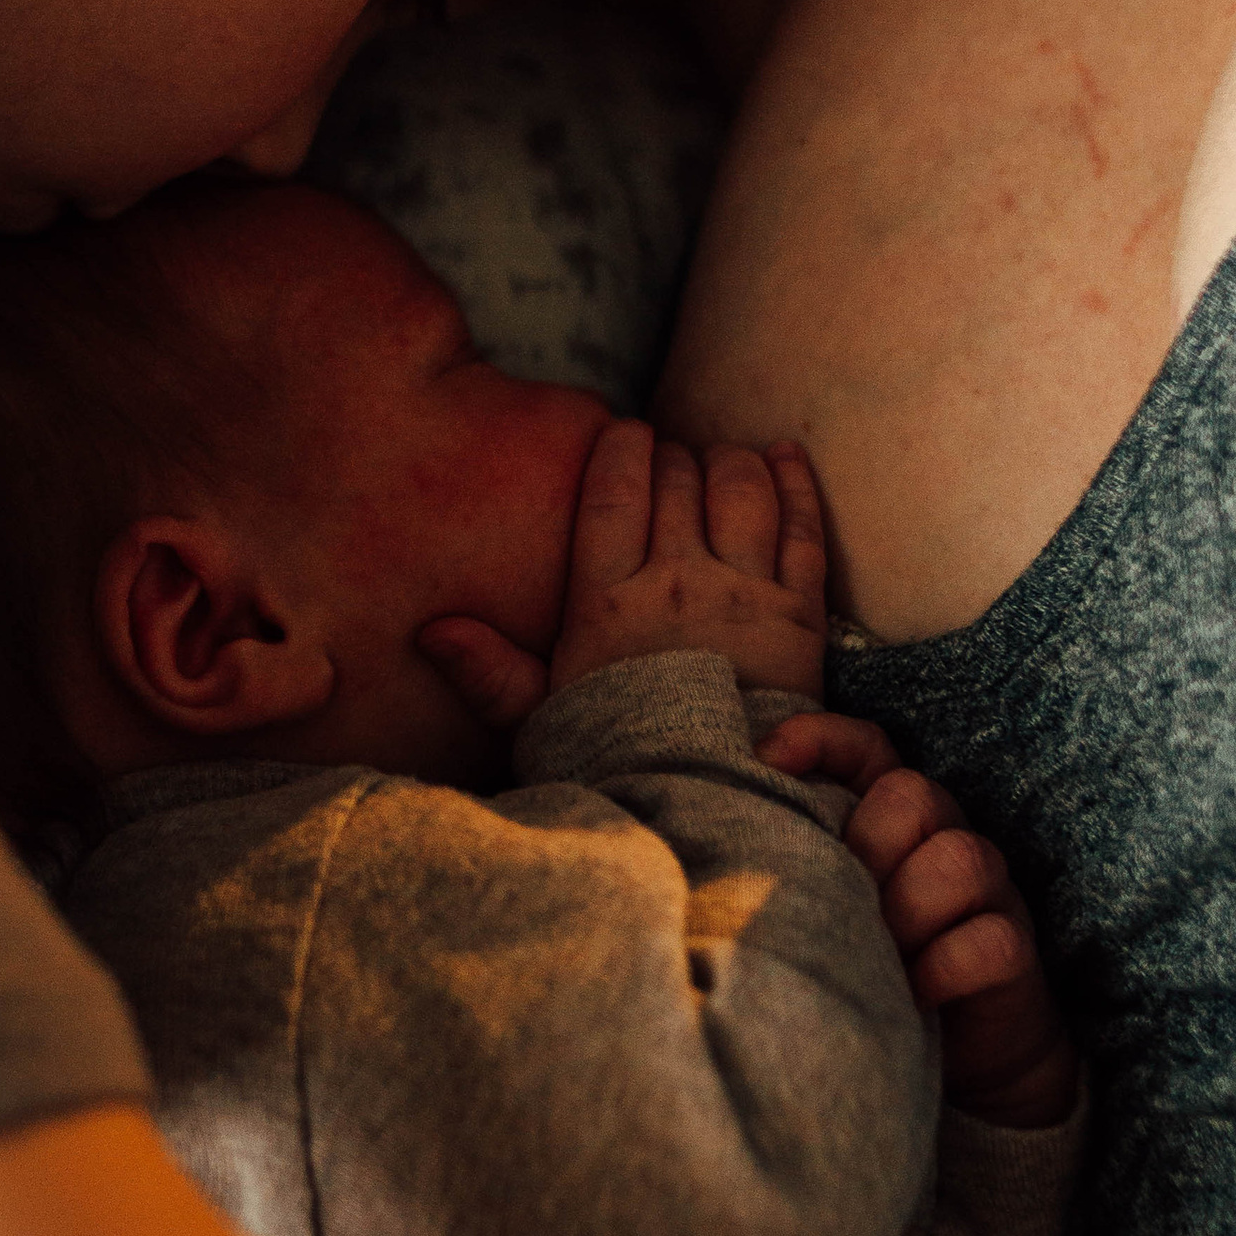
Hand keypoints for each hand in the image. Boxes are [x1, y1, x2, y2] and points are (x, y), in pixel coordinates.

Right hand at [421, 424, 827, 728]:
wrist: (709, 802)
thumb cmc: (618, 758)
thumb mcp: (541, 717)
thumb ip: (489, 671)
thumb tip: (432, 632)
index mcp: (608, 601)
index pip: (612, 493)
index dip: (621, 449)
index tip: (625, 432)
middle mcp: (677, 583)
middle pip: (679, 482)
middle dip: (675, 456)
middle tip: (672, 458)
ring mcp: (744, 595)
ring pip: (741, 492)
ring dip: (730, 462)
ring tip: (721, 460)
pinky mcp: (800, 615)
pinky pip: (803, 530)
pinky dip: (796, 484)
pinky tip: (785, 456)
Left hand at [768, 729, 1073, 1127]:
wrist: (964, 1057)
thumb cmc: (876, 971)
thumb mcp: (827, 911)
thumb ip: (795, 868)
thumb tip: (718, 847)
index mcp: (897, 820)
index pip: (869, 747)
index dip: (821, 738)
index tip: (765, 758)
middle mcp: (947, 839)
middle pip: (913, 796)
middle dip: (867, 848)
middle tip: (842, 907)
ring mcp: (991, 893)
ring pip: (960, 860)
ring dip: (906, 912)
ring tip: (879, 957)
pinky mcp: (1014, 951)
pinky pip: (991, 939)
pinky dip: (944, 967)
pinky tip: (913, 994)